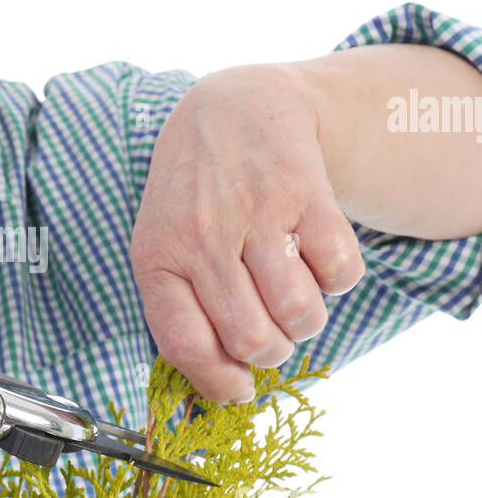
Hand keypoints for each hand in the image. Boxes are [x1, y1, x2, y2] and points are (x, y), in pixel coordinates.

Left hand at [129, 64, 365, 402]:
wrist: (236, 108)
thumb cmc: (196, 195)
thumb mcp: (164, 242)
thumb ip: (181, 309)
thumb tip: (224, 387)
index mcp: (157, 257)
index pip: (185, 343)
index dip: (217, 381)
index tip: (239, 389)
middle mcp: (202, 236)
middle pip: (251, 339)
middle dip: (271, 350)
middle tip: (271, 328)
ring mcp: (255, 213)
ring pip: (299, 313)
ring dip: (307, 319)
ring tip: (293, 290)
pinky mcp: (306, 193)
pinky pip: (340, 273)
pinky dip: (338, 277)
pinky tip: (315, 253)